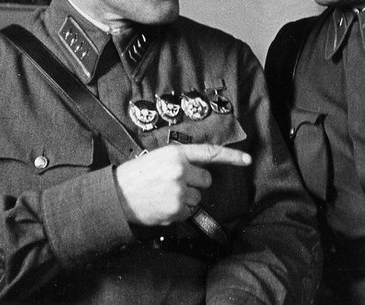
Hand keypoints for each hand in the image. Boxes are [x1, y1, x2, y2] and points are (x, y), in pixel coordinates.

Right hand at [115, 143, 251, 225]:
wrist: (118, 194)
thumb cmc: (138, 175)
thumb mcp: (160, 157)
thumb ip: (182, 160)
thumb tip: (202, 171)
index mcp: (176, 153)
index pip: (210, 153)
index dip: (231, 156)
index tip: (247, 160)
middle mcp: (180, 170)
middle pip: (206, 179)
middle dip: (195, 183)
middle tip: (174, 184)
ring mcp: (179, 190)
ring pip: (198, 197)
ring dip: (186, 199)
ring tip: (165, 195)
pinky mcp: (177, 209)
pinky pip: (189, 211)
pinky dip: (179, 211)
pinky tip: (163, 205)